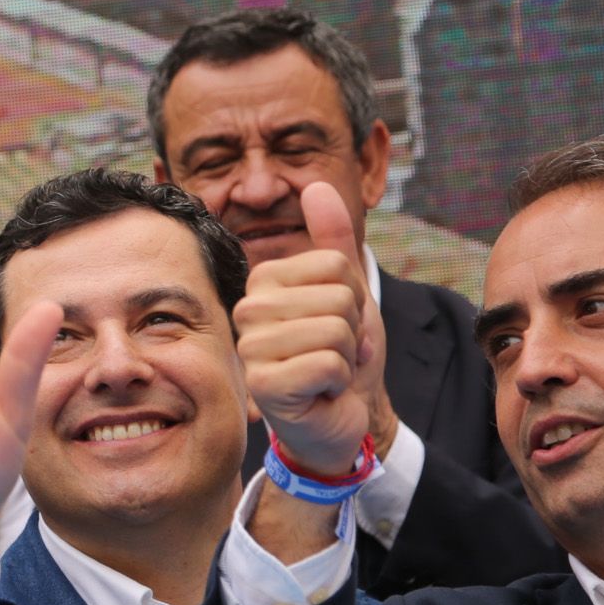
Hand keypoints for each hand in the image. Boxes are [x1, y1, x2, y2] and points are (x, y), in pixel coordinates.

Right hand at [234, 182, 382, 476]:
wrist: (336, 418)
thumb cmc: (336, 356)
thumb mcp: (345, 294)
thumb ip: (332, 240)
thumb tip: (317, 185)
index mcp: (264, 283)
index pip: (336, 265)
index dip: (354, 299)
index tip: (338, 325)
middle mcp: (249, 310)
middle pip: (339, 297)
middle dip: (353, 330)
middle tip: (335, 353)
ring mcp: (252, 348)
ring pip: (336, 330)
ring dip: (347, 358)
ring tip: (327, 372)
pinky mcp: (264, 384)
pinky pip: (329, 363)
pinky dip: (339, 381)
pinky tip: (321, 392)